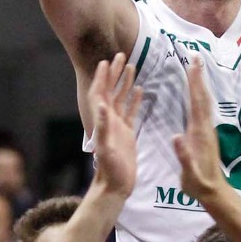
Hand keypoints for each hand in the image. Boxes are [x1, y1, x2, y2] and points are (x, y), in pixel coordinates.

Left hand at [87, 54, 141, 197]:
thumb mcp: (106, 147)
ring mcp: (119, 126)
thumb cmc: (109, 169)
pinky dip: (134, 100)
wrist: (116, 185)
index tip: (106, 61)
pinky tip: (140, 90)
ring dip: (124, 83)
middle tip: (121, 56)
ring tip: (131, 66)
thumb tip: (102, 104)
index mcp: (102, 121)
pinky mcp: (128, 133)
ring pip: (121, 99)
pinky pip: (131, 112)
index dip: (102, 78)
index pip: (100, 93)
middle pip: (110, 91)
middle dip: (114, 74)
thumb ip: (103, 126)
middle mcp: (109, 120)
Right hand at [172, 59, 226, 201]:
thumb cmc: (198, 184)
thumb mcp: (189, 173)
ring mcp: (206, 130)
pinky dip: (199, 96)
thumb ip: (183, 155)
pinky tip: (195, 93)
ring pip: (204, 102)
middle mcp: (205, 127)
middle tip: (195, 57)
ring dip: (200, 84)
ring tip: (195, 68)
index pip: (197, 102)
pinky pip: (202, 109)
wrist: (213, 192)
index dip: (194, 82)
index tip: (192, 64)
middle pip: (202, 97)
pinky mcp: (205, 134)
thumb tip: (176, 136)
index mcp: (199, 133)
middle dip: (198, 76)